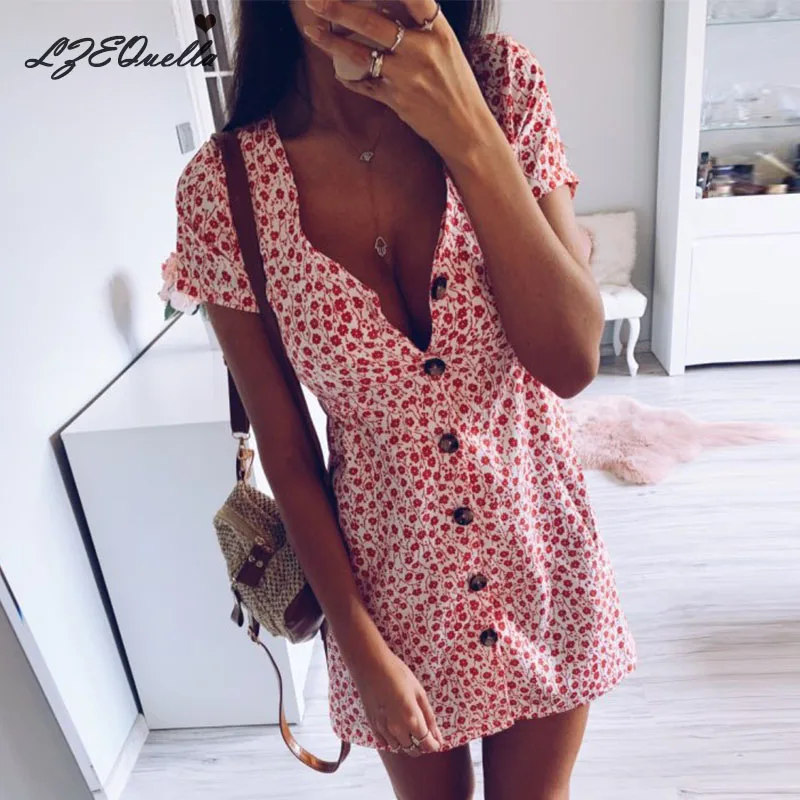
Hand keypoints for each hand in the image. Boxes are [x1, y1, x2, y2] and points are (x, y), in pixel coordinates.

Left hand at [302, 0, 495, 162]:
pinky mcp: (396, 99)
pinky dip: (349, 78)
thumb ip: (420, 27)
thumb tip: (386, 10)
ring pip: (360, 54)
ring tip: (313, 31)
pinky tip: (339, 73)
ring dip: (331, 42)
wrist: (465, 127)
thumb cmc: (456, 86)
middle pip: (373, 22)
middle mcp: (422, 49)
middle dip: (339, 9)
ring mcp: (407, 75)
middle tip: (314, 1)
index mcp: (438, 30)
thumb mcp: (446, 48)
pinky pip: (364, 84)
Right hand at [350, 644, 444, 756]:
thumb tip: (437, 736)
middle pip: (413, 750)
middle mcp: (397, 730)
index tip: (437, 742)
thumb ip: (429, 717)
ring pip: (399, 748)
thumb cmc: (398, 674)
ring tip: (410, 729)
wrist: (370, 665)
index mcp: (412, 720)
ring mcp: (383, 729)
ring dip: (407, 743)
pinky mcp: (372, 726)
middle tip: (425, 733)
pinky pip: (385, 743)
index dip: (434, 745)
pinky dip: (393, 740)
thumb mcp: (419, 692)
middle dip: (422, 745)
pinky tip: (395, 728)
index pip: (427, 745)